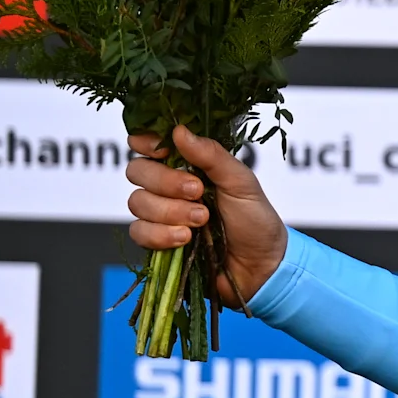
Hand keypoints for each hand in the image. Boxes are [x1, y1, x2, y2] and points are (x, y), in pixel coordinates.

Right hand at [124, 127, 290, 308]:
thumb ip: (212, 156)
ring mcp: (160, 213)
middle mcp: (168, 186)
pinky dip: (161, 234)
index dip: (147, 142)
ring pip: (136, 202)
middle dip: (166, 182)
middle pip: (136, 171)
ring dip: (170, 212)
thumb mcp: (241, 182)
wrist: (260, 266)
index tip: (164, 151)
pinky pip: (138, 231)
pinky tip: (186, 239)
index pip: (148, 144)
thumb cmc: (255, 220)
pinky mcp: (155, 241)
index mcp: (188, 164)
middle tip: (198, 192)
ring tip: (202, 220)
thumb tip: (179, 131)